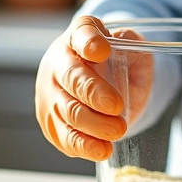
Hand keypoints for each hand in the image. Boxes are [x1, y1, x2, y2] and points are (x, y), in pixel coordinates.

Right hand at [35, 16, 152, 161]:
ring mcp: (50, 92)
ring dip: (93, 124)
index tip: (101, 50)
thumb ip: (131, 43)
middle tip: (116, 105)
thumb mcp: (130, 46)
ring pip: (67, 111)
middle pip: (71, 76)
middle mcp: (58, 61)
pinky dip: (83, 145)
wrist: (102, 83)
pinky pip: (64, 136)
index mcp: (78, 36)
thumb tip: (125, 41)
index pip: (81, 32)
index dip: (89, 42)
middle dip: (92, 92)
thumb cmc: (115, 61)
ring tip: (118, 130)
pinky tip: (102, 148)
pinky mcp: (50, 121)